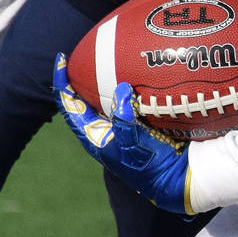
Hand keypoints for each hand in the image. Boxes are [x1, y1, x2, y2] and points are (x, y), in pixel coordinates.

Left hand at [53, 54, 191, 213]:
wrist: (176, 179)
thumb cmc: (151, 165)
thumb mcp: (133, 142)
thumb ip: (124, 117)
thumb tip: (123, 88)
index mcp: (94, 137)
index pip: (69, 106)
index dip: (62, 83)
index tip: (61, 60)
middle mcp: (104, 133)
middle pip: (84, 102)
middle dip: (81, 80)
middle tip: (83, 56)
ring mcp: (121, 130)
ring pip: (105, 102)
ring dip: (104, 84)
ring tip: (107, 62)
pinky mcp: (139, 127)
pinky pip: (127, 104)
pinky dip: (128, 90)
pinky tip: (137, 78)